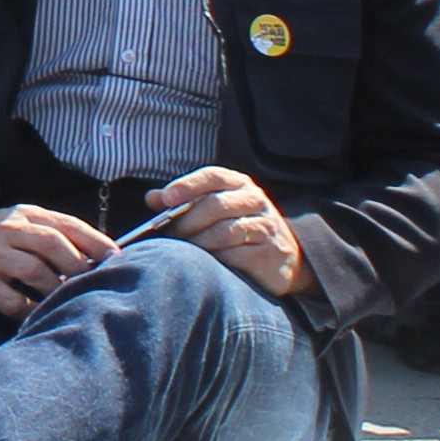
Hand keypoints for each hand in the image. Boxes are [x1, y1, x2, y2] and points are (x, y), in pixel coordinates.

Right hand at [0, 203, 109, 317]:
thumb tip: (93, 258)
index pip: (67, 225)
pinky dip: (31, 310)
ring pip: (37, 272)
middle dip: (79, 268)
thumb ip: (46, 235)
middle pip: (55, 245)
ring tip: (65, 300)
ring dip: (56, 290)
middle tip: (92, 285)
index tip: (117, 260)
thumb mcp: (12, 226)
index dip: (96, 243)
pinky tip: (38, 315)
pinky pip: (14, 300)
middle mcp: (8, 230)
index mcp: (23, 214)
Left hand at [127, 167, 309, 300]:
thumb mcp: (216, 209)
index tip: (166, 199)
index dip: (188, 185)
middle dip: (188, 221)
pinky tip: (207, 264)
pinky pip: (237, 255)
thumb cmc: (240, 229)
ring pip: (225, 231)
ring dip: (199, 242)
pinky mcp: (270, 253)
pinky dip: (217, 259)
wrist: (286, 258)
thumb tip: (152, 198)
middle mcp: (256, 200)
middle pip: (216, 205)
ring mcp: (266, 226)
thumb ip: (185, 201)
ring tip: (184, 251)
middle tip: (171, 235)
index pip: (213, 176)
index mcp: (240, 184)